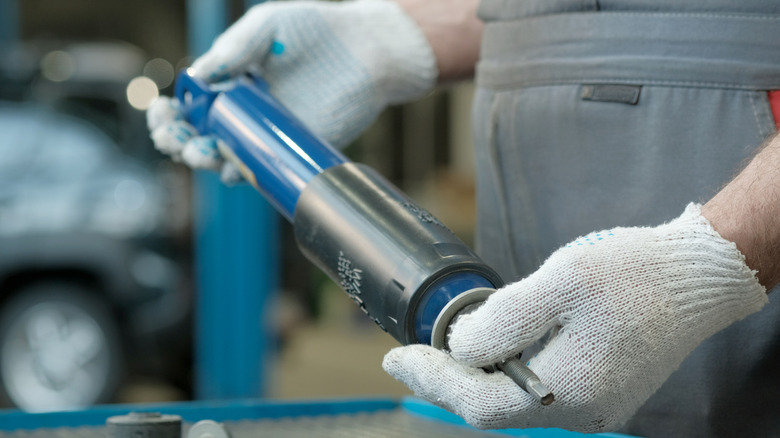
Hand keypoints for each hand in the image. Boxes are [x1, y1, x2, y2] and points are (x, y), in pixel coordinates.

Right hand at [147, 0, 436, 175]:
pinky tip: (232, 169)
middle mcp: (243, 112)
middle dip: (177, 141)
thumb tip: (197, 77)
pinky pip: (261, 171)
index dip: (168, 113)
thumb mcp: (267, 26)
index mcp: (229, 82)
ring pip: (224, 158)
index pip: (188, 105)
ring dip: (204, 160)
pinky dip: (242, 174)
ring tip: (201, 152)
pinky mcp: (292, 152)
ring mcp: (267, 134)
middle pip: (197, 136)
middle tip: (174, 138)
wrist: (368, 50)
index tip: (161, 112)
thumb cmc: (316, 30)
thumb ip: (233, 50)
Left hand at [383, 204, 766, 431]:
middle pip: (492, 409)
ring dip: (472, 378)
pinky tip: (488, 353)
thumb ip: (504, 319)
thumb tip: (461, 347)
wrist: (696, 277)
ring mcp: (594, 405)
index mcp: (569, 389)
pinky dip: (503, 375)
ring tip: (438, 352)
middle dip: (445, 381)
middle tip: (408, 356)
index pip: (478, 402)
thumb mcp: (560, 282)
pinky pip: (537, 393)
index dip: (431, 379)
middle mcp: (581, 411)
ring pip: (513, 403)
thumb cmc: (633, 273)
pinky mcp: (600, 391)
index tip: (396, 357)